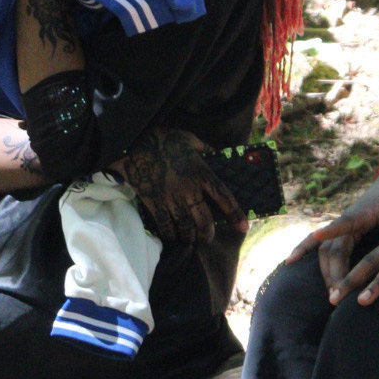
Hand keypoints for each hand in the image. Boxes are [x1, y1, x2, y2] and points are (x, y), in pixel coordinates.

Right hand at [116, 128, 246, 245]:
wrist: (135, 142)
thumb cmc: (164, 139)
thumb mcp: (189, 139)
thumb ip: (204, 149)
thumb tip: (215, 154)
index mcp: (201, 173)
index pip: (224, 197)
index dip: (235, 214)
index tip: (243, 227)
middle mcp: (189, 190)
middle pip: (204, 221)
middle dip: (208, 234)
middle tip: (207, 237)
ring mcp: (171, 198)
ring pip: (186, 227)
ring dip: (190, 237)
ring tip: (191, 240)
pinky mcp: (154, 203)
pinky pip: (165, 226)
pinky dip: (170, 234)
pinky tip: (172, 237)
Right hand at [287, 156, 378, 293]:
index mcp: (362, 212)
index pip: (344, 222)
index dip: (330, 230)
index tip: (317, 236)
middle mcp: (346, 218)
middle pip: (333, 248)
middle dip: (333, 273)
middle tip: (337, 297)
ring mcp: (341, 224)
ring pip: (326, 250)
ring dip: (327, 272)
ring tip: (332, 296)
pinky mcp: (342, 229)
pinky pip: (322, 244)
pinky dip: (305, 250)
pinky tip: (290, 261)